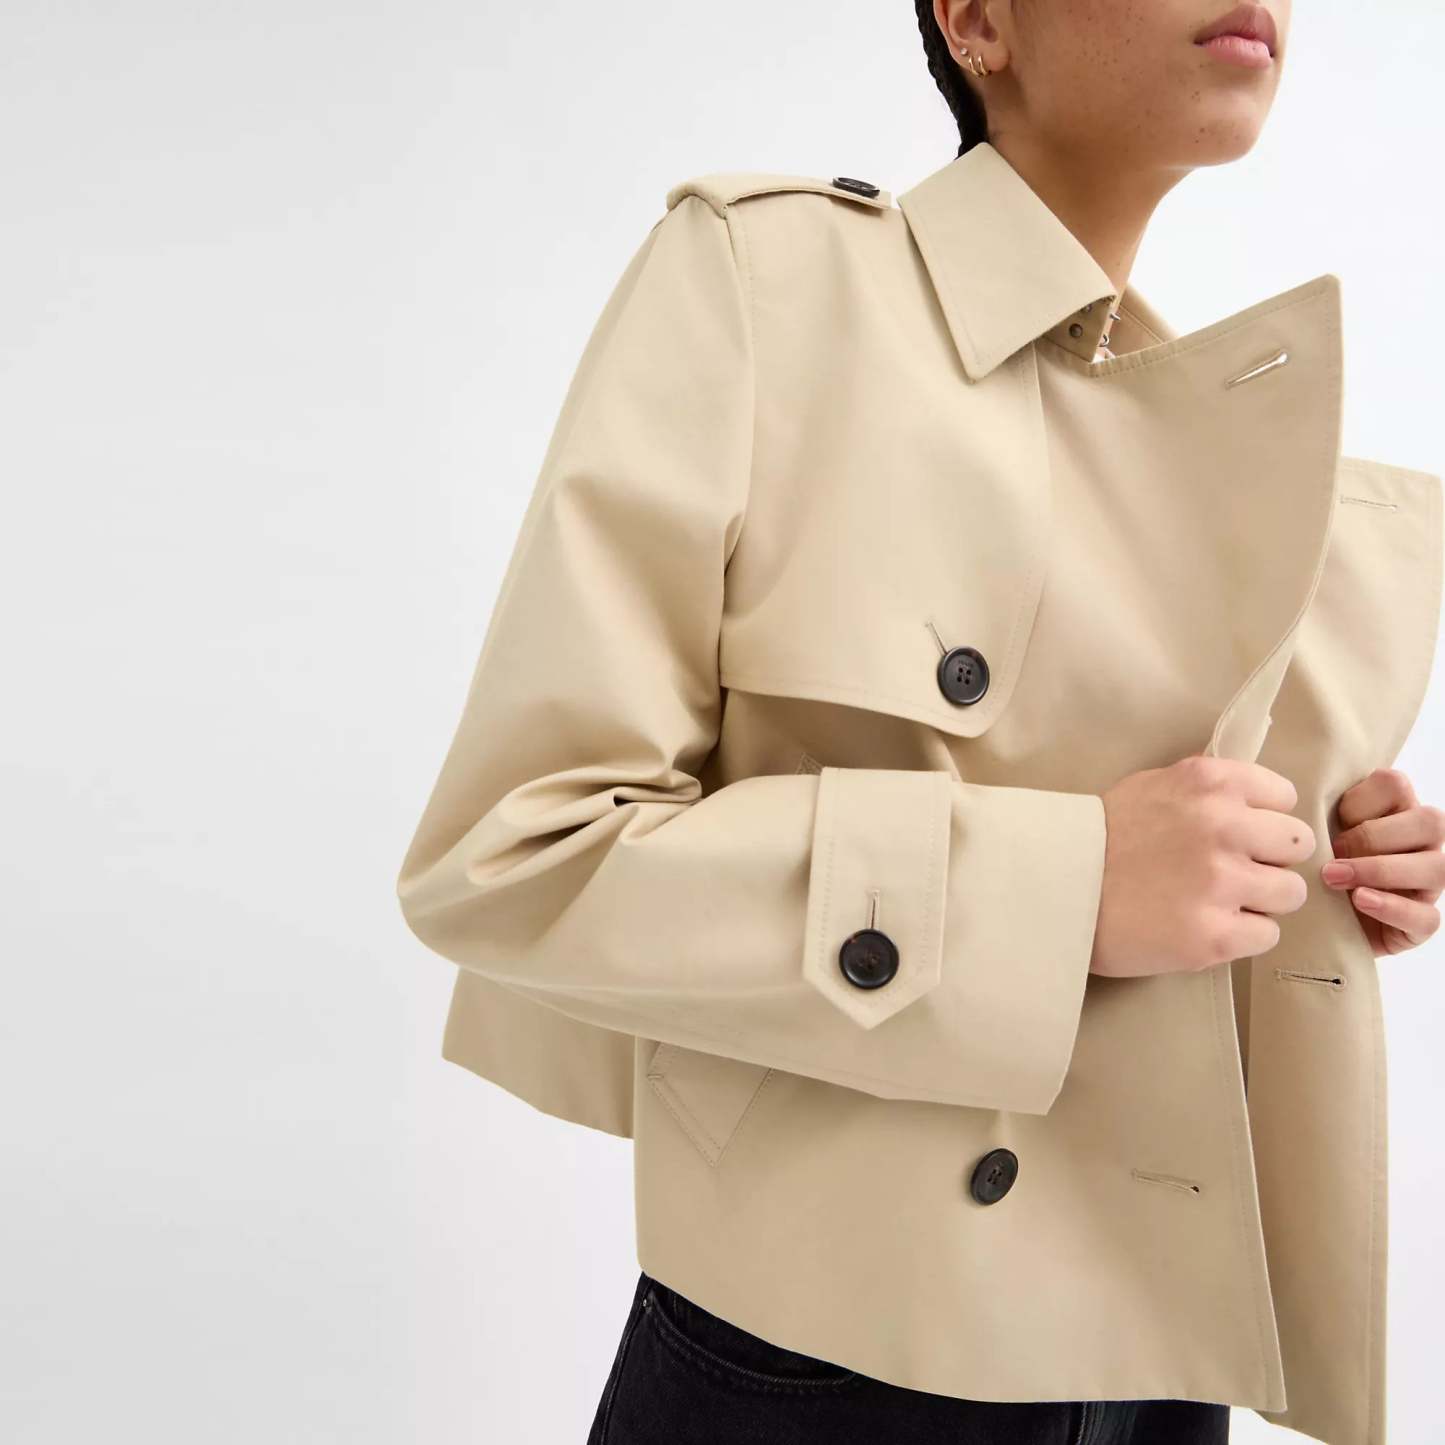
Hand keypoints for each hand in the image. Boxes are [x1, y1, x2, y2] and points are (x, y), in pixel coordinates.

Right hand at [1091, 755, 1315, 978]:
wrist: (1054, 889)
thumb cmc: (1100, 837)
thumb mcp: (1153, 787)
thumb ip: (1206, 790)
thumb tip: (1256, 802)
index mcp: (1210, 783)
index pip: (1285, 797)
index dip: (1263, 819)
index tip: (1239, 834)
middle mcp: (1223, 826)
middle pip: (1298, 844)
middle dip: (1270, 858)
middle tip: (1234, 872)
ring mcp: (1222, 882)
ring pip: (1290, 893)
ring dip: (1261, 900)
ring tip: (1220, 903)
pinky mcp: (1215, 935)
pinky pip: (1267, 934)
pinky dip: (1242, 935)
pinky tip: (1206, 926)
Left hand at [1321, 768, 1444, 955]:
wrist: (1318, 919)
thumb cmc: (1318, 863)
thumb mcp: (1316, 832)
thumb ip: (1319, 813)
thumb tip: (1301, 808)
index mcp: (1398, 810)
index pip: (1395, 785)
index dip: (1361, 799)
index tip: (1331, 817)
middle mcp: (1423, 842)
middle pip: (1429, 822)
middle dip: (1372, 836)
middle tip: (1331, 852)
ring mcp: (1429, 883)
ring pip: (1437, 867)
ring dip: (1381, 870)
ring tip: (1335, 878)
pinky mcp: (1421, 922)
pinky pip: (1427, 916)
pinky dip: (1391, 907)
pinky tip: (1360, 901)